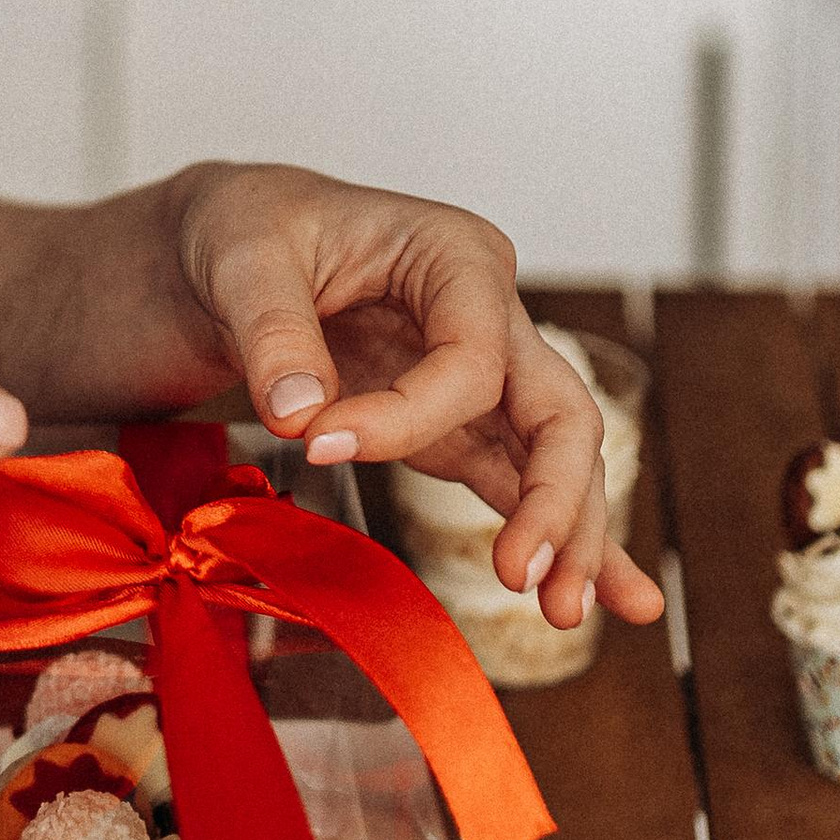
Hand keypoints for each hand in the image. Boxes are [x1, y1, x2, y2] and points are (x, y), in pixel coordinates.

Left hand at [175, 165, 662, 633]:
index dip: (404, 414)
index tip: (318, 442)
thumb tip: (301, 417)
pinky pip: (516, 481)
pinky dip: (557, 536)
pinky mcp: (454, 426)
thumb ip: (274, 332)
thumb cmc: (249, 228)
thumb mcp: (243, 259)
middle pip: (559, 410)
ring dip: (567, 535)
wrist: (230, 245)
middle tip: (521, 575)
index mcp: (455, 257)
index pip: (470, 358)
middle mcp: (487, 316)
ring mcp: (479, 378)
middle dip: (555, 497)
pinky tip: (608, 597)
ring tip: (564, 611)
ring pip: (552, 459)